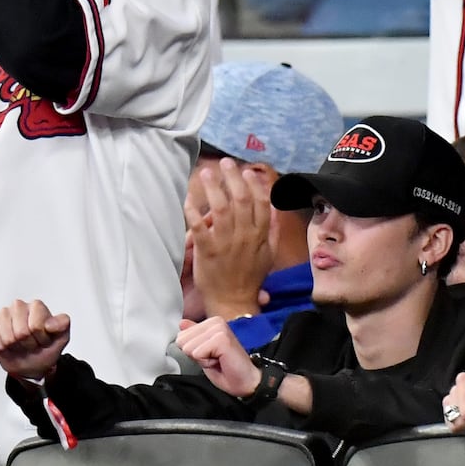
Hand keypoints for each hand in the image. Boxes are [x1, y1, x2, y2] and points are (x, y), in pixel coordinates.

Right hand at [0, 298, 70, 380]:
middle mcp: (19, 306)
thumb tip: (50, 324)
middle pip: (20, 332)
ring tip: (21, 346)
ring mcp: (4, 315)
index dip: (40, 339)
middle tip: (31, 345)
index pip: (36, 326)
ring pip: (7, 338)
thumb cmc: (44, 348)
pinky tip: (10, 348)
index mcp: (37, 306)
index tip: (44, 341)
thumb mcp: (61, 339)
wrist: (30, 363)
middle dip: (28, 345)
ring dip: (16, 349)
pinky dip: (4, 351)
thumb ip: (62, 326)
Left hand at [175, 316, 260, 397]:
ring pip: (189, 347)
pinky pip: (198, 353)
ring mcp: (219, 329)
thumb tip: (182, 324)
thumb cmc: (228, 370)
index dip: (192, 352)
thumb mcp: (204, 353)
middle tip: (214, 358)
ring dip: (202, 360)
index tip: (210, 355)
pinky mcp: (221, 339)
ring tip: (218, 360)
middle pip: (182, 341)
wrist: (247, 382)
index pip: (181, 336)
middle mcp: (216, 322)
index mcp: (211, 322)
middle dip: (196, 355)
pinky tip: (220, 361)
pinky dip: (206, 363)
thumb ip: (194, 336)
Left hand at [184, 159, 274, 319]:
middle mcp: (244, 236)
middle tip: (225, 162)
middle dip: (233, 178)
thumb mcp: (270, 254)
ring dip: (213, 188)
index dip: (254, 185)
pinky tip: (188, 199)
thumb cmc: (250, 278)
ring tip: (207, 173)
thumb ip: (274, 230)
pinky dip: (193, 212)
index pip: (260, 203)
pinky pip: (199, 228)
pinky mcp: (207, 251)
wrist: (234, 303)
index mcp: (260, 235)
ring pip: (220, 209)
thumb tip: (277, 208)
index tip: (247, 171)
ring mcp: (225, 243)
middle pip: (240, 200)